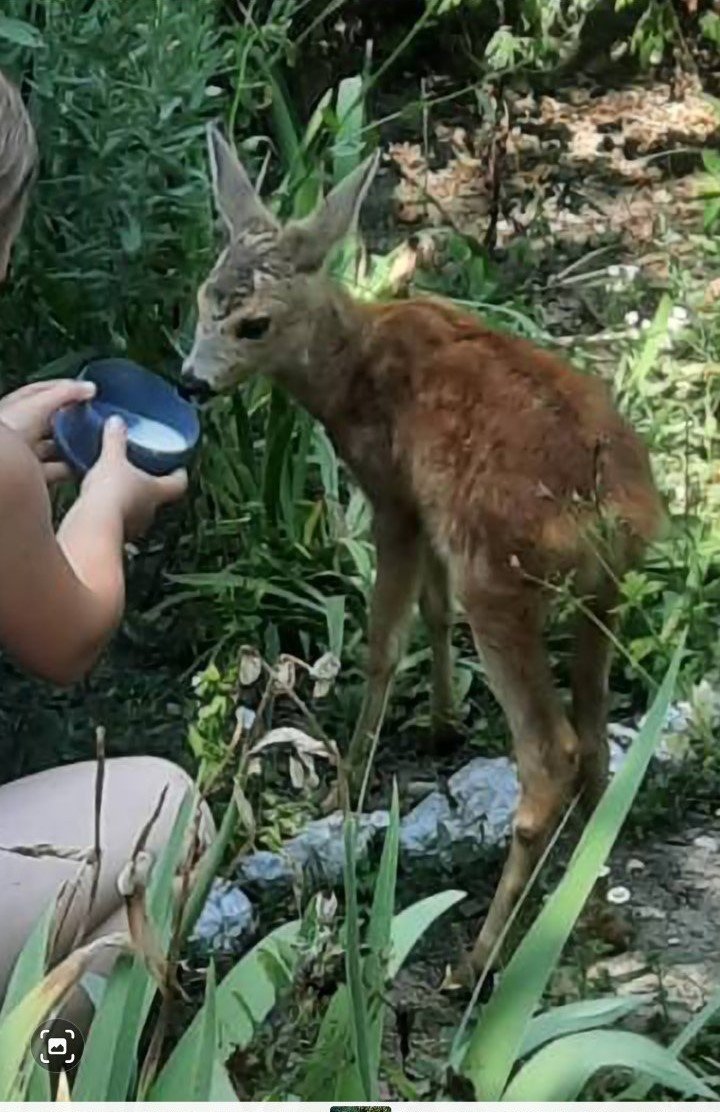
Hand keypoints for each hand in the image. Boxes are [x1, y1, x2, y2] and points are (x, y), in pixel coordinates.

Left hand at [0, 378, 96, 484]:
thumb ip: (66, 393)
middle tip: (98, 419)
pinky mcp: (36, 472)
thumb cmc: (13, 424)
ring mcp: (29, 450)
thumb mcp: (40, 402)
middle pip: (54, 421)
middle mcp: (23, 427)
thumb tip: (92, 388)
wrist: (2, 462)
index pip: (46, 392)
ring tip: (97, 442)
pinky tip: (89, 463)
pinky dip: (73, 466)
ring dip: (76, 445)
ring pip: (58, 446)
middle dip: (75, 420)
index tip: (90, 392)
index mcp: (19, 406)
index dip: (68, 389)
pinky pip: (59, 468)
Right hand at [81, 415, 187, 539]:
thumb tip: (117, 421)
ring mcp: (134, 527)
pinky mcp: (115, 535)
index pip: (178, 484)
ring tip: (117, 486)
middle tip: (142, 472)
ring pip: (137, 511)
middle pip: (158, 498)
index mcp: (157, 491)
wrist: (92, 528)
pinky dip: (112, 511)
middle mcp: (150, 512)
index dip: (180, 475)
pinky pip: (117, 520)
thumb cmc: (111, 491)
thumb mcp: (112, 460)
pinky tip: (99, 503)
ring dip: (130, 500)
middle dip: (150, 486)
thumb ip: (115, 440)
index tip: (179, 468)